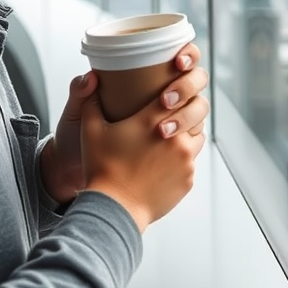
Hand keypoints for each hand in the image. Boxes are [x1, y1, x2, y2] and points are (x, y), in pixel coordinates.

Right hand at [40, 44, 206, 204]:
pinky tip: (167, 160)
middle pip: (194, 110)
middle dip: (185, 108)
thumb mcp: (91, 130)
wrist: (115, 208)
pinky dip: (182, 158)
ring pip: (197, 135)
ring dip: (188, 131)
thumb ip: (92, 102)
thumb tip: (92, 80)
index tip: (169, 89)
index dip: (175, 87)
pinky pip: (192, 161)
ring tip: (172, 133)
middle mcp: (176, 137)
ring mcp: (185, 159)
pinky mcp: (188, 179)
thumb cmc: (102, 168)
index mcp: (153, 120)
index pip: (176, 91)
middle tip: (173, 110)